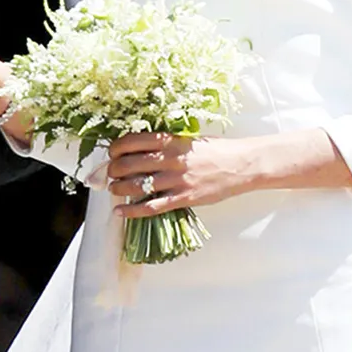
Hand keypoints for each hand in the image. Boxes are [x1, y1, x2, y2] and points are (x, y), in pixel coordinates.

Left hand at [106, 133, 255, 214]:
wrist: (242, 164)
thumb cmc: (217, 151)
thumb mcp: (190, 139)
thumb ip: (167, 144)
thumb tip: (142, 150)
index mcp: (171, 140)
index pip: (133, 141)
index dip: (116, 147)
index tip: (112, 152)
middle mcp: (171, 159)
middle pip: (130, 164)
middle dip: (113, 169)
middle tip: (110, 173)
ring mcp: (177, 180)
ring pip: (136, 185)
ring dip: (119, 188)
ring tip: (113, 190)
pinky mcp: (183, 198)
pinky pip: (152, 206)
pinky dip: (132, 210)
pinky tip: (120, 212)